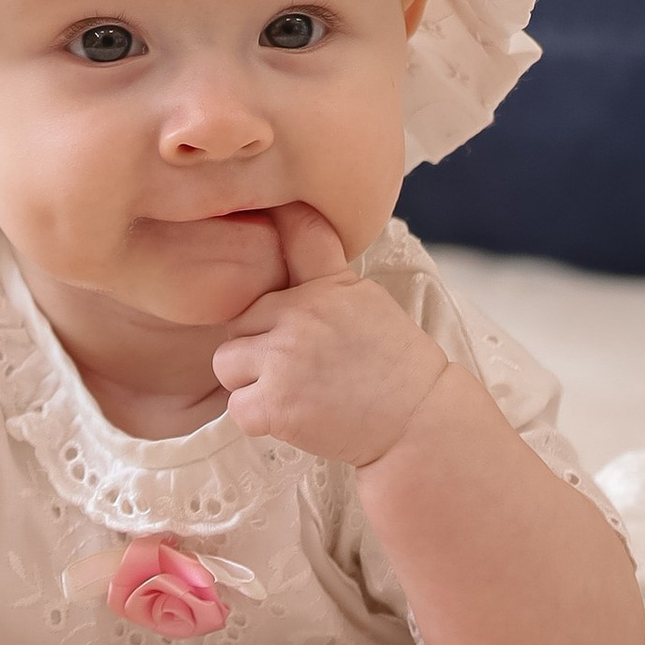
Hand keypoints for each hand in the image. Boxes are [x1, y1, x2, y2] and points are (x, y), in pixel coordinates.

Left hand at [210, 204, 448, 467]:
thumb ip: (322, 272)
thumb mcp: (364, 298)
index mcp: (326, 284)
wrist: (418, 420)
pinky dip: (258, 418)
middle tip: (298, 367)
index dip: (274, 242)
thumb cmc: (394, 364)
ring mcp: (283, 359)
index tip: (266, 257)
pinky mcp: (274, 405)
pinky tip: (292, 415)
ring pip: (227, 362)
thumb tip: (285, 224)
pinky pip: (236, 407)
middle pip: (240, 320)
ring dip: (249, 381)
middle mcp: (299, 314)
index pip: (292, 235)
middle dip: (259, 343)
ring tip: (290, 390)